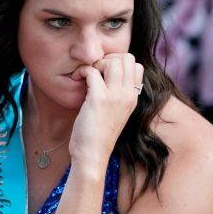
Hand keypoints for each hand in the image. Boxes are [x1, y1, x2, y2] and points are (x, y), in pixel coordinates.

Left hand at [68, 54, 143, 171]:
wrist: (92, 155)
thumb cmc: (98, 135)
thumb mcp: (115, 113)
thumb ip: (116, 95)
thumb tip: (105, 77)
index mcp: (133, 98)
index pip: (137, 65)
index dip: (119, 62)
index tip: (103, 72)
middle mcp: (127, 95)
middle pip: (127, 58)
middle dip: (108, 58)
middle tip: (94, 70)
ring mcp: (115, 96)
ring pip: (112, 61)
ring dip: (96, 63)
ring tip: (86, 75)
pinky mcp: (99, 99)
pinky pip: (92, 70)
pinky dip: (82, 71)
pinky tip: (75, 79)